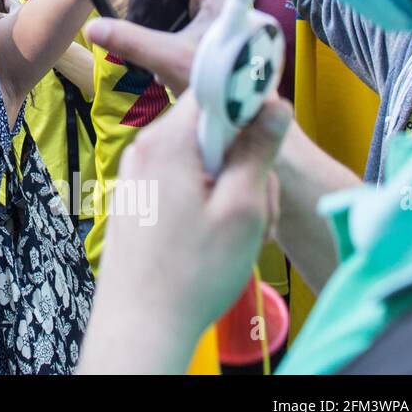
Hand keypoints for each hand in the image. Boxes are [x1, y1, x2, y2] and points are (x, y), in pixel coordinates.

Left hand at [81, 92, 290, 372]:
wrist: (141, 323)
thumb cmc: (193, 273)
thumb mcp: (243, 210)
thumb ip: (258, 151)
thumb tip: (274, 104)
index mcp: (166, 142)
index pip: (212, 89)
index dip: (248, 102)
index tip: (270, 132)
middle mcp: (144, 149)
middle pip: (208, 127)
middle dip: (242, 158)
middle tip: (254, 204)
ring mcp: (137, 173)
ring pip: (199, 158)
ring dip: (228, 186)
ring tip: (235, 230)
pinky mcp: (138, 196)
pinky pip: (182, 181)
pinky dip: (206, 201)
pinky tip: (214, 238)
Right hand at [83, 0, 228, 95]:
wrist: (249, 114)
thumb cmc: (222, 78)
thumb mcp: (172, 59)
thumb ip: (131, 43)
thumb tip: (92, 29)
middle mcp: (221, 2)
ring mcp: (217, 21)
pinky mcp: (211, 40)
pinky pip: (184, 20)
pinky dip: (165, 20)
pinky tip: (145, 32)